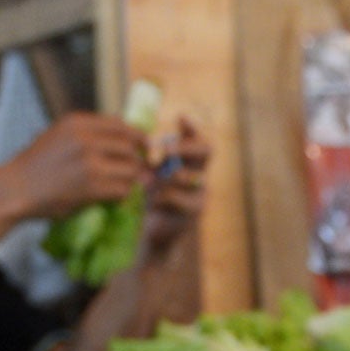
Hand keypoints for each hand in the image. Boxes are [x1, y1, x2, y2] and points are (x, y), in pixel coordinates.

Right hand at [8, 112, 149, 220]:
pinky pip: (122, 190)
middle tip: (141, 173)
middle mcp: (86, 138)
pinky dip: (123, 196)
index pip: (121, 125)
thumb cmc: (35, 166)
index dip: (137, 137)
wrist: (16, 189)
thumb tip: (122, 139)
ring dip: (132, 181)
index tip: (144, 147)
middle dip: (138, 161)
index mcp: (78, 122)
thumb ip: (87, 134)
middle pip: (130, 147)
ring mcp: (90, 162)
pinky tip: (116, 199)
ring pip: (130, 169)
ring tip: (126, 187)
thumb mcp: (58, 136)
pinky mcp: (92, 186)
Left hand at [140, 119, 209, 257]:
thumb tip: (143, 136)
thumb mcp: (152, 174)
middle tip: (168, 149)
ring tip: (151, 186)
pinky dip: (162, 198)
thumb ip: (154, 158)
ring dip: (165, 177)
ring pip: (186, 174)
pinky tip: (154, 204)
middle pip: (206, 150)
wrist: (157, 232)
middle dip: (186, 147)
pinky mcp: (195, 211)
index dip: (192, 128)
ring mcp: (200, 192)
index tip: (179, 118)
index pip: (198, 138)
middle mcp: (200, 174)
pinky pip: (177, 196)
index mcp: (191, 162)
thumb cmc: (154, 198)